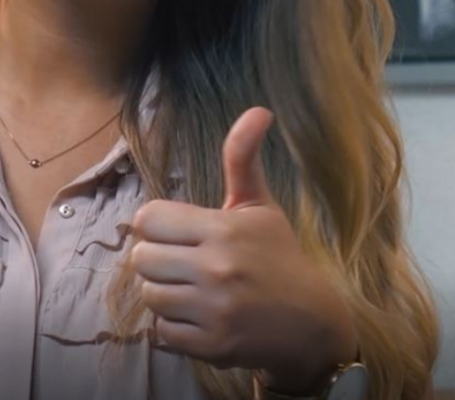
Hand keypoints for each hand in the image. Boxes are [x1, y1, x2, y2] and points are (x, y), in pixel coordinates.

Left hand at [129, 107, 357, 390]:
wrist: (313, 324)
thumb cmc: (278, 258)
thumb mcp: (260, 207)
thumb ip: (243, 159)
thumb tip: (259, 109)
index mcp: (223, 229)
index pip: (148, 219)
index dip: (157, 225)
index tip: (177, 234)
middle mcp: (217, 268)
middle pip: (141, 258)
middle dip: (157, 260)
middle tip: (182, 264)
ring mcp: (214, 309)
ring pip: (149, 295)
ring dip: (163, 293)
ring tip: (190, 290)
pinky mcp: (213, 345)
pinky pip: (162, 331)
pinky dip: (173, 326)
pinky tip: (198, 316)